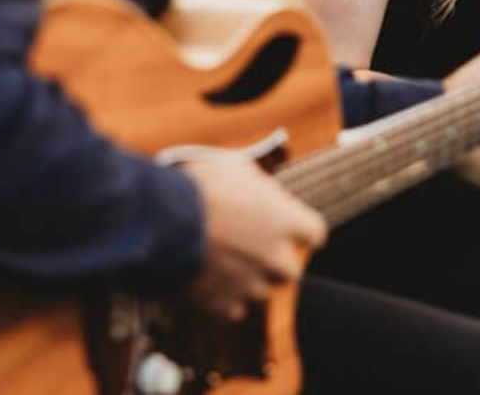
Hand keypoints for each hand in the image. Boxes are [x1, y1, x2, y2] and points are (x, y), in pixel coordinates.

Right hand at [182, 159, 326, 319]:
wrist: (164, 222)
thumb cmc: (201, 188)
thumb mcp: (237, 171)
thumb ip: (259, 188)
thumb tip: (263, 191)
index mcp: (286, 221)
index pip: (315, 233)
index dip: (302, 231)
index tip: (291, 228)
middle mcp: (275, 258)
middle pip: (289, 269)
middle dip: (273, 260)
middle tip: (250, 245)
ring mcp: (251, 285)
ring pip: (260, 290)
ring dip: (247, 278)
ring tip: (220, 258)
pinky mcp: (224, 306)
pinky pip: (233, 308)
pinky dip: (223, 297)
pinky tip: (207, 278)